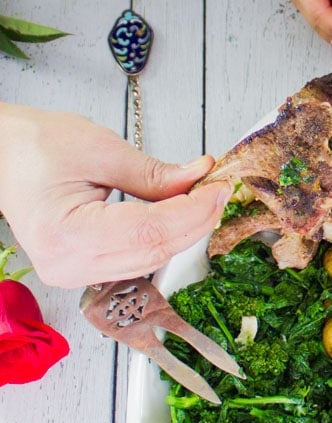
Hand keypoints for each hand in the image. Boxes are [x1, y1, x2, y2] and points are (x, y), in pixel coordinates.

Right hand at [0, 103, 231, 287]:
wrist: (2, 156)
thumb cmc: (36, 147)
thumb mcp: (100, 149)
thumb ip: (154, 173)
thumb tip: (200, 177)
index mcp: (66, 236)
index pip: (149, 232)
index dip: (193, 212)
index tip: (219, 188)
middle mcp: (69, 266)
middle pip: (154, 251)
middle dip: (194, 221)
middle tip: (218, 190)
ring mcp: (76, 275)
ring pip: (151, 260)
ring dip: (183, 230)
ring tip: (202, 198)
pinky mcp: (85, 272)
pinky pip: (137, 260)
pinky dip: (163, 238)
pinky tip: (179, 215)